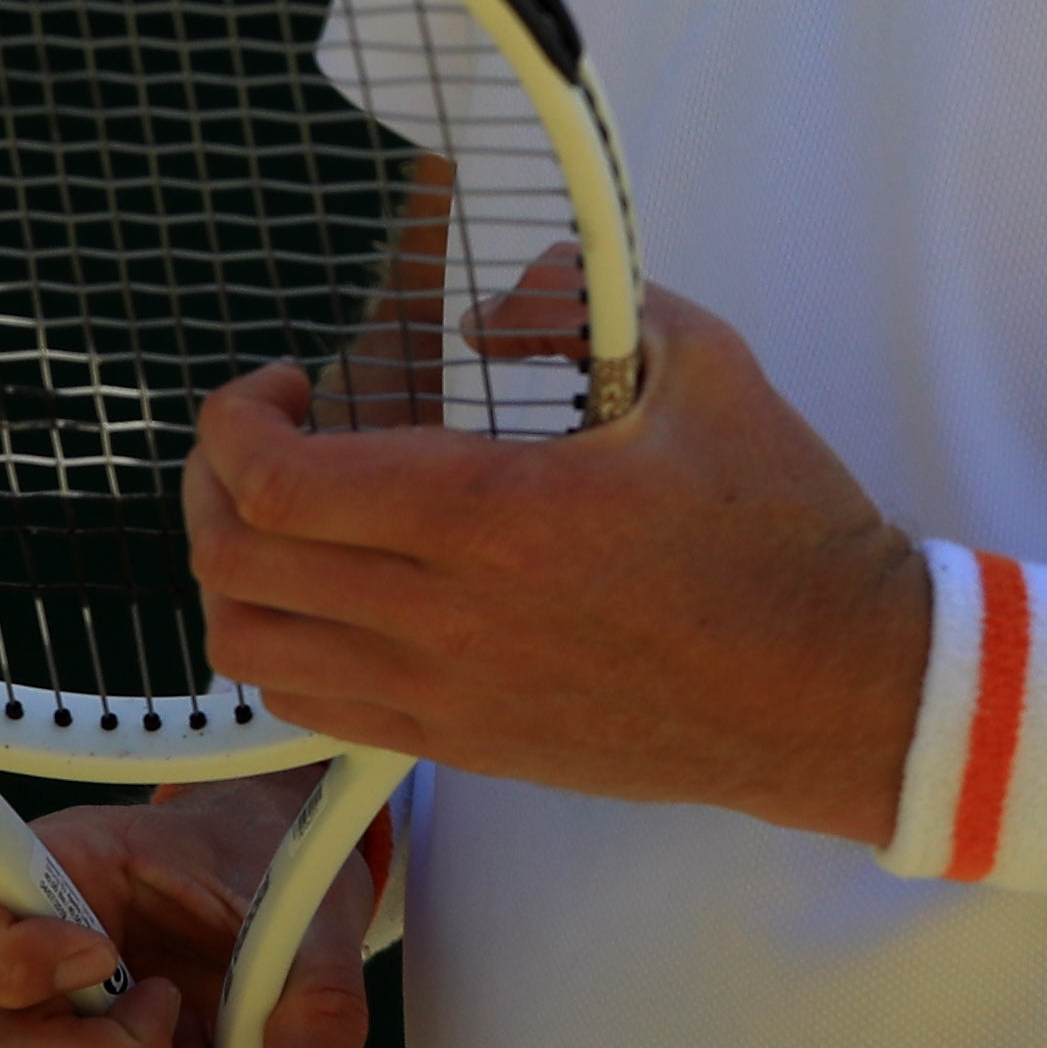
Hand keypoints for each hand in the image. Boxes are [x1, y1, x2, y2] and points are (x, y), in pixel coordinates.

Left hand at [188, 275, 930, 844]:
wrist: (836, 689)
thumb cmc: (782, 530)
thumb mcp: (701, 363)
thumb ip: (585, 300)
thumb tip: (494, 302)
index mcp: (496, 514)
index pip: (280, 482)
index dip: (236, 421)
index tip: (278, 383)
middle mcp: (449, 616)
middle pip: (237, 561)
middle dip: (211, 481)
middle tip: (259, 434)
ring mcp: (449, 695)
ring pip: (253, 648)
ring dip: (234, 570)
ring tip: (280, 518)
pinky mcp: (467, 747)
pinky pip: (313, 709)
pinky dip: (285, 645)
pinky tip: (334, 595)